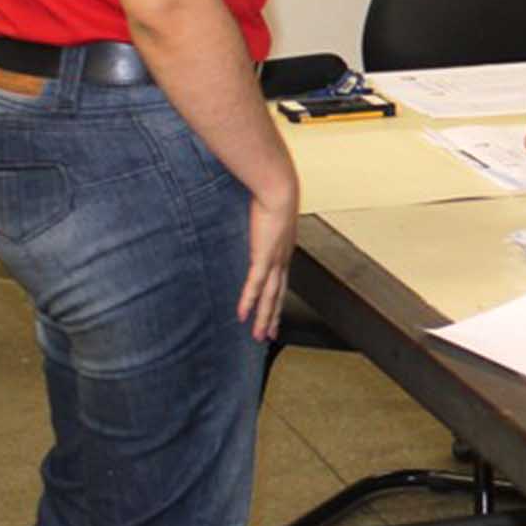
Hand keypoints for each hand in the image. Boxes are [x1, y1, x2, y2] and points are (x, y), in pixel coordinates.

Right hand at [238, 179, 300, 340]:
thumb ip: (260, 221)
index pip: (281, 281)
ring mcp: (275, 260)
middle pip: (278, 295)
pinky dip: (248, 301)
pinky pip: (255, 285)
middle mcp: (283, 259)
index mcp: (284, 250)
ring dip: (263, 318)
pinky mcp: (264, 257)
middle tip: (269, 336)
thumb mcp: (267, 212)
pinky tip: (241, 315)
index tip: (273, 313)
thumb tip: (253, 218)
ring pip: (270, 297)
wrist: (279, 189)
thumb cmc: (272, 194)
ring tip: (259, 336)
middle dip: (272, 317)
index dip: (277, 299)